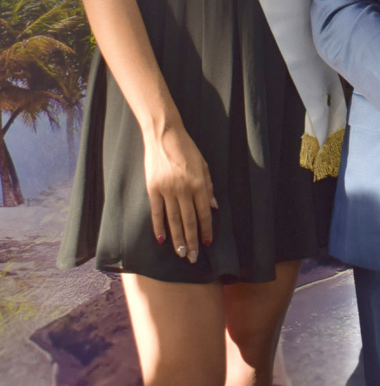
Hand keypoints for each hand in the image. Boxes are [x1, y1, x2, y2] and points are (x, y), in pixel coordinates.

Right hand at [143, 125, 216, 262]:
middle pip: (189, 221)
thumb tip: (213, 207)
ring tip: (180, 254)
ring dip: (178, 239)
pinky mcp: (153, 188)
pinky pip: (156, 212)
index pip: (203, 213)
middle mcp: (184, 189)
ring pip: (173, 220)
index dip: (205, 230)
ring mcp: (167, 190)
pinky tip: (162, 240)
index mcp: (199, 183)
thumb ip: (209, 187)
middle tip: (192, 258)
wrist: (164, 135)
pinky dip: (159, 227)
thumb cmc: (187, 149)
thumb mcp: (204, 165)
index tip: (207, 244)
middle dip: (192, 242)